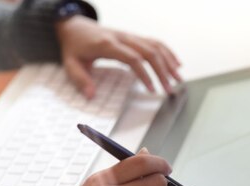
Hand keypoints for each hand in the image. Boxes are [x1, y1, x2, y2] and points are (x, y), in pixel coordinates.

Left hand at [55, 16, 181, 97]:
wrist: (74, 25)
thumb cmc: (74, 46)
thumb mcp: (70, 64)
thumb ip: (80, 80)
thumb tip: (91, 96)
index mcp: (108, 44)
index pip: (133, 59)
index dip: (145, 74)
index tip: (152, 89)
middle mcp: (122, 38)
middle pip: (150, 52)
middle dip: (163, 71)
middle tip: (170, 89)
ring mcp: (129, 36)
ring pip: (155, 46)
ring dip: (169, 62)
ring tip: (179, 79)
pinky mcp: (132, 37)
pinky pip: (154, 42)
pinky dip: (167, 52)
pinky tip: (176, 63)